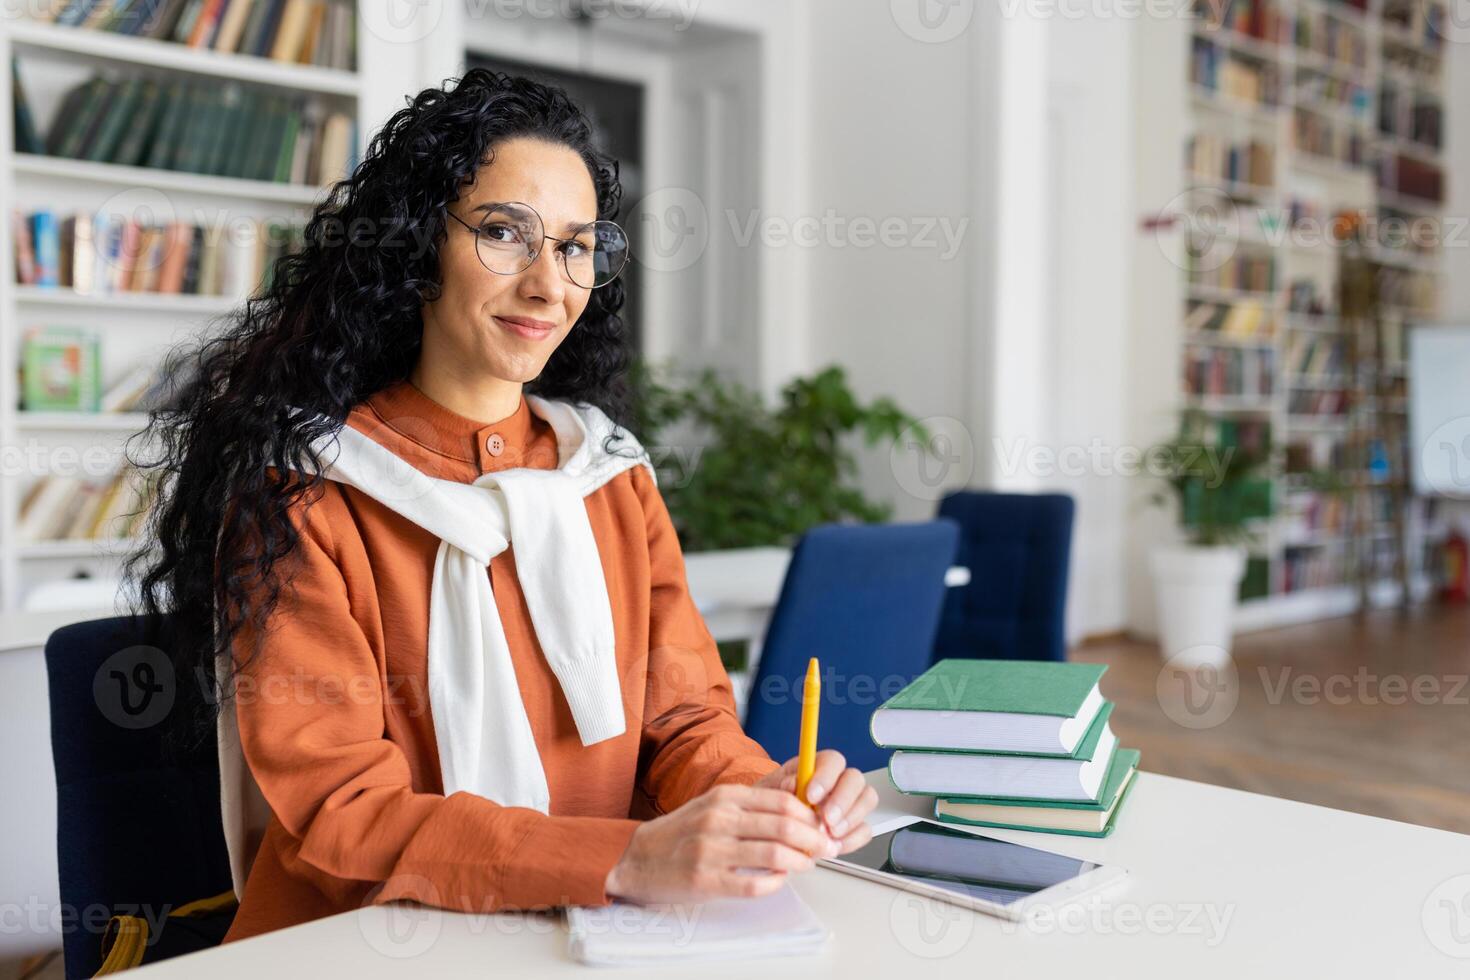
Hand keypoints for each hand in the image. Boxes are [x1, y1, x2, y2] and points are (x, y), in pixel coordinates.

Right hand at [604, 783, 837, 903]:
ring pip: (774, 854)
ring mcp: (711, 851)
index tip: (822, 825)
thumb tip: (798, 810)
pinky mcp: (705, 881)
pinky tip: (779, 880)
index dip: (810, 815)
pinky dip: (775, 883)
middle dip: (813, 839)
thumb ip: (751, 806)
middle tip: (824, 847)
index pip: (782, 800)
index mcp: (724, 797)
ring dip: (800, 862)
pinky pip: (754, 885)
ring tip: (806, 864)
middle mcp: (719, 819)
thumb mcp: (713, 805)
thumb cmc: (682, 832)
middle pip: (784, 826)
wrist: (637, 858)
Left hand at [755, 749, 877, 855]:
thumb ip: (781, 786)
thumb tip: (793, 784)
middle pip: (855, 778)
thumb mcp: (770, 792)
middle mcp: (839, 780)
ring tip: (830, 834)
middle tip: (827, 819)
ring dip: (850, 818)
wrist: (774, 829)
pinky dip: (852, 839)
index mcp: (818, 766)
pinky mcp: (855, 825)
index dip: (825, 776)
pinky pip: (865, 829)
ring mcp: (850, 803)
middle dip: (842, 800)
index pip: (832, 760)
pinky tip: (835, 845)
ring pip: (867, 799)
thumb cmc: (773, 805)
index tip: (811, 796)